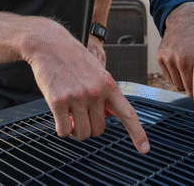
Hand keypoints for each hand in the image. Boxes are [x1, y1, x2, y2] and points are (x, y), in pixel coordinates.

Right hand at [25, 19, 148, 153]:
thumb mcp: (97, 72)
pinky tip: (59, 115)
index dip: (138, 133)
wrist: (49, 44)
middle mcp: (96, 92)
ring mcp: (77, 97)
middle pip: (99, 130)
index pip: (128, 113)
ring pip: (82, 133)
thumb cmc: (73, 58)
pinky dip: (62, 129)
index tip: (145, 149)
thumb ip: (105, 93)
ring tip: (70, 115)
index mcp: (109, 84)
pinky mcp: (58, 101)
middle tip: (80, 114)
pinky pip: (64, 131)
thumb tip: (110, 115)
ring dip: (75, 130)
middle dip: (89, 126)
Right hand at [156, 2, 193, 127]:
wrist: (184, 16)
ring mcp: (170, 59)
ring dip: (186, 82)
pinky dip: (176, 76)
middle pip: (190, 90)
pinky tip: (180, 61)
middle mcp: (183, 60)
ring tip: (190, 64)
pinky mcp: (161, 58)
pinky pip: (169, 79)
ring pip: (179, 87)